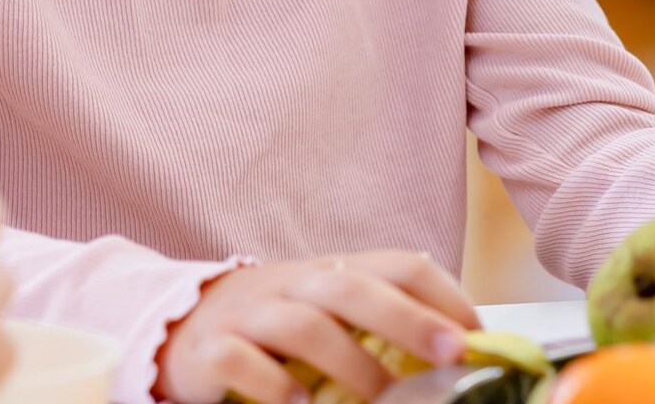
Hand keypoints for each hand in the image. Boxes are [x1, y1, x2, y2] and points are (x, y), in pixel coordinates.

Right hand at [156, 252, 481, 403]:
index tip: (477, 335)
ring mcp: (247, 315)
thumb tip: (459, 349)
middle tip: (450, 353)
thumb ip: (379, 325)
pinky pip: (240, 362)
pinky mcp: (208, 352)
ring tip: (381, 400)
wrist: (177, 327)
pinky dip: (273, 385)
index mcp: (330, 273)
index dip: (441, 295)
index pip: (397, 264)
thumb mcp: (326, 314)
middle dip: (406, 319)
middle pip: (351, 287)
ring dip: (349, 363)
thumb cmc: (271, 328)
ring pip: (301, 325)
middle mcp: (291, 285)